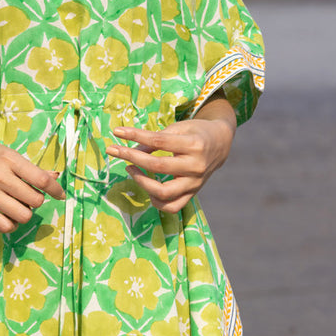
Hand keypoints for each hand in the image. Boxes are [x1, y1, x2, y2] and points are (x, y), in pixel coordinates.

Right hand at [0, 140, 65, 233]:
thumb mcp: (5, 153)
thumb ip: (29, 167)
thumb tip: (55, 177)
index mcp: (9, 159)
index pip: (41, 179)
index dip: (56, 190)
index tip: (60, 195)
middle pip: (35, 200)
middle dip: (37, 200)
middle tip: (29, 195)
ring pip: (23, 215)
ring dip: (26, 212)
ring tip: (18, 204)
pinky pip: (6, 226)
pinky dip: (12, 223)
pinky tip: (8, 214)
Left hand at [105, 118, 234, 213]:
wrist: (220, 144)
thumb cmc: (196, 132)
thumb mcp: (178, 128)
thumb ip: (155, 139)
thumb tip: (131, 149)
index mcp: (194, 145)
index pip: (158, 141)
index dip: (135, 136)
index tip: (117, 132)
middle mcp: (196, 166)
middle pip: (158, 166)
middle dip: (131, 157)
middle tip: (115, 150)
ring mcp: (195, 183)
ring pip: (164, 192)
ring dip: (141, 182)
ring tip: (130, 169)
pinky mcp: (193, 194)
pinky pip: (172, 207)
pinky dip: (156, 201)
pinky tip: (147, 188)